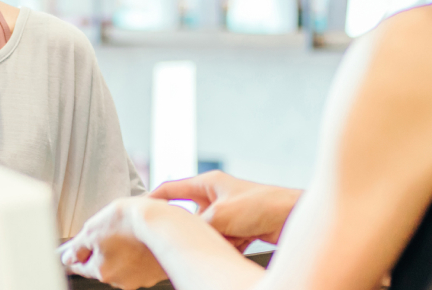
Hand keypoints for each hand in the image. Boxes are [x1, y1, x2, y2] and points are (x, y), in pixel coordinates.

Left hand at [59, 197, 169, 289]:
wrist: (164, 222)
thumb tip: (68, 257)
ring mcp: (141, 277)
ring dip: (125, 252)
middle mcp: (121, 279)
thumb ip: (77, 247)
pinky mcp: (157, 272)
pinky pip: (144, 263)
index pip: (82, 267)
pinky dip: (142, 253)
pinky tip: (144, 239)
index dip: (80, 254)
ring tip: (131, 232)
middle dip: (105, 251)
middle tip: (110, 231)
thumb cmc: (130, 222)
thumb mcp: (92, 228)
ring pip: (125, 264)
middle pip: (104, 265)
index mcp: (102, 270)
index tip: (78, 250)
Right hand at [149, 171, 300, 249]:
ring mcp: (228, 214)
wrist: (294, 217)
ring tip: (220, 243)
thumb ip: (196, 225)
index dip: (151, 200)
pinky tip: (235, 247)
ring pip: (207, 233)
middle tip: (174, 242)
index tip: (137, 213)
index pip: (170, 189)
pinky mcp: (239, 229)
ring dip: (212, 241)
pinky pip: (223, 242)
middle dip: (188, 231)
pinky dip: (226, 248)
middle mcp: (216, 197)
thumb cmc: (262, 204)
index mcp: (208, 183)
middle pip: (189, 217)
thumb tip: (179, 238)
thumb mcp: (221, 215)